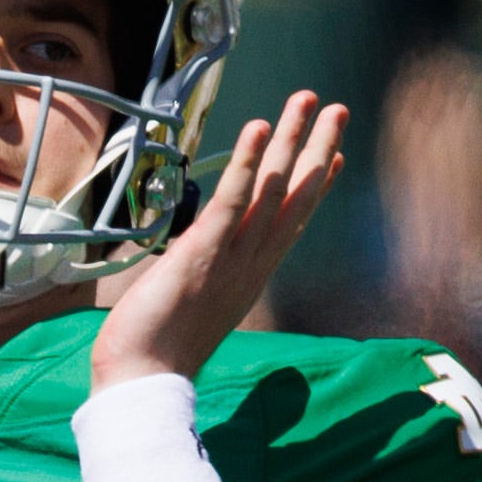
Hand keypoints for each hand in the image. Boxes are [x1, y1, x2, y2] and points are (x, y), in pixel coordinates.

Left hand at [90, 91, 348, 392]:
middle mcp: (253, 263)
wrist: (144, 380)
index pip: (291, 221)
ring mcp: (233, 256)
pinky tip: (259, 127)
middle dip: (318, 149)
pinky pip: (233, 198)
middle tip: (336, 109)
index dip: (315, 185)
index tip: (335, 155)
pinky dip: (247, 161)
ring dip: (293, 140)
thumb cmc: (157, 352)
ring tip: (308, 100)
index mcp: (251, 276)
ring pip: (274, 188)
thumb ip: (204, 277)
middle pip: (297, 197)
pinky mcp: (205, 251)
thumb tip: (194, 261)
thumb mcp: (192, 307)